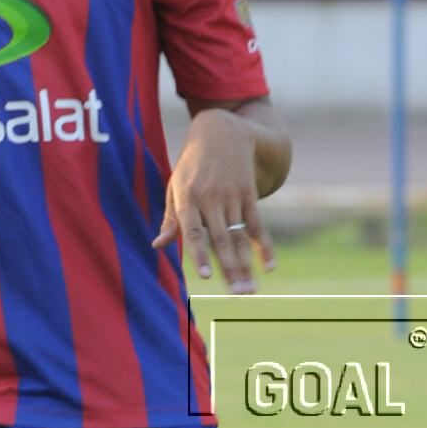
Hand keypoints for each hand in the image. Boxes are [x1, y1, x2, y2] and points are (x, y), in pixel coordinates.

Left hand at [151, 108, 274, 293]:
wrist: (221, 131)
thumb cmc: (191, 164)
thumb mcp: (175, 185)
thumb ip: (170, 218)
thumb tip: (157, 246)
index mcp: (187, 197)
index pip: (192, 232)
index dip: (199, 254)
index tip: (205, 277)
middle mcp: (210, 198)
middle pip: (220, 239)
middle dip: (229, 269)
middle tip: (237, 296)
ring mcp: (232, 196)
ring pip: (239, 236)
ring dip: (246, 265)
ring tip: (250, 290)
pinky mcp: (249, 194)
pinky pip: (257, 224)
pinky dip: (264, 245)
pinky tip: (269, 266)